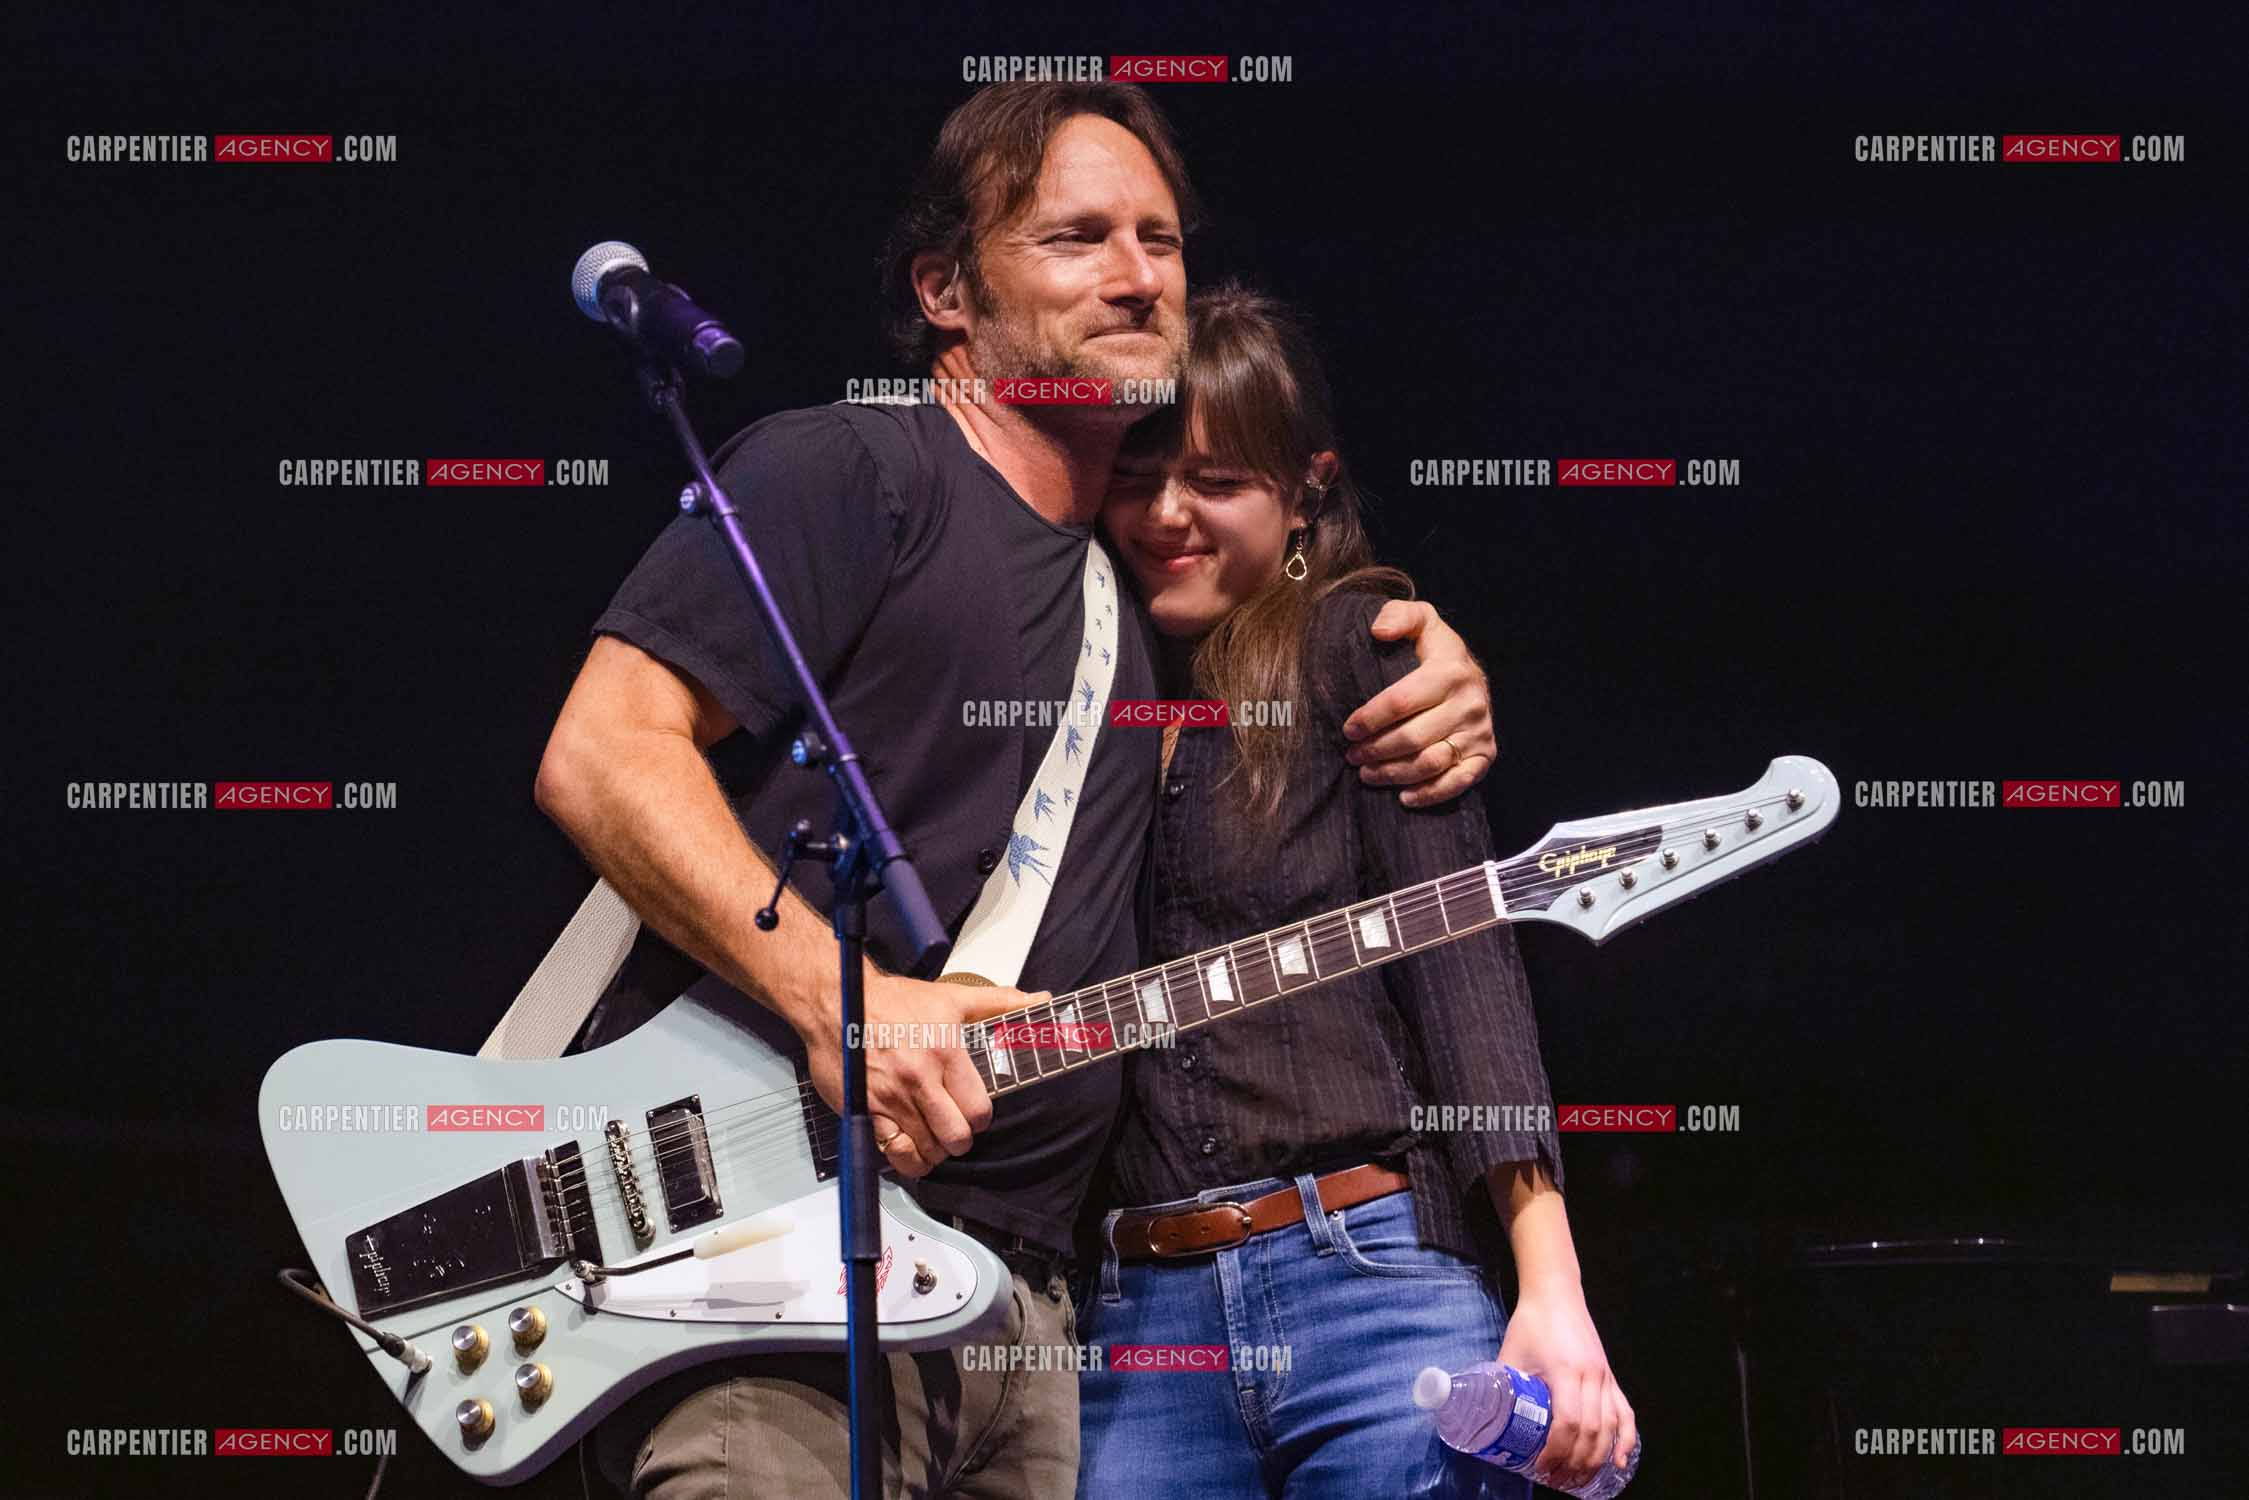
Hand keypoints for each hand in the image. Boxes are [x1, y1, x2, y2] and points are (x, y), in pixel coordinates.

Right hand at [801, 972, 1035, 1178]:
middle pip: (955, 1135)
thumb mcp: (952, 997)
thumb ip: (999, 1003)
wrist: (838, 1001)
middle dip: (960, 1139)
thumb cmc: (892, 1001)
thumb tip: (1040, 999)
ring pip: (927, 1148)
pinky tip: (912, 1152)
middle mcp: (919, 1079)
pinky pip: (893, 1151)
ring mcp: (891, 1097)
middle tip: (956, 1130)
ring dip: (936, 1151)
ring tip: (935, 1140)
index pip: (978, 1108)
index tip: (975, 1115)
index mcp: (946, 1053)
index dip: (981, 1118)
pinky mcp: (866, 1109)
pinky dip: (908, 1159)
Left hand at [1342, 599, 1496, 807]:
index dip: (1370, 718)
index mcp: (1450, 671)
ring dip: (1393, 774)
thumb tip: (1378, 630)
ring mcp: (1479, 732)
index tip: (1348, 729)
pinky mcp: (1485, 755)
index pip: (1401, 701)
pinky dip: (1430, 794)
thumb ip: (1399, 616)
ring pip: (1430, 763)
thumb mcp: (1421, 622)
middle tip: (1352, 755)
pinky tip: (1404, 796)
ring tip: (1366, 773)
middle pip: (1412, 738)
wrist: (1474, 674)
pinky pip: (1457, 782)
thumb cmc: (1435, 652)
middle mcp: (1469, 703)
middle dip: (1375, 750)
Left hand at [1495, 1280, 1635, 1490]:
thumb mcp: (1511, 1354)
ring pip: (1610, 1427)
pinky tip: (1619, 1460)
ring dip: (1597, 1458)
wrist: (1556, 1293)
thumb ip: (1504, 1385)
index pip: (1567, 1423)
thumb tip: (1486, 1418)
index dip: (1555, 1451)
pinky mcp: (1610, 1375)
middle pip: (1591, 1432)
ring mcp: (1604, 1376)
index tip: (1541, 1468)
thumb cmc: (1531, 1322)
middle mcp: (1591, 1377)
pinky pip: (1625, 1412)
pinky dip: (1626, 1438)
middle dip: (1575, 1463)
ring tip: (1580, 1479)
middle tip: (1557, 1481)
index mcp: (1565, 1371)